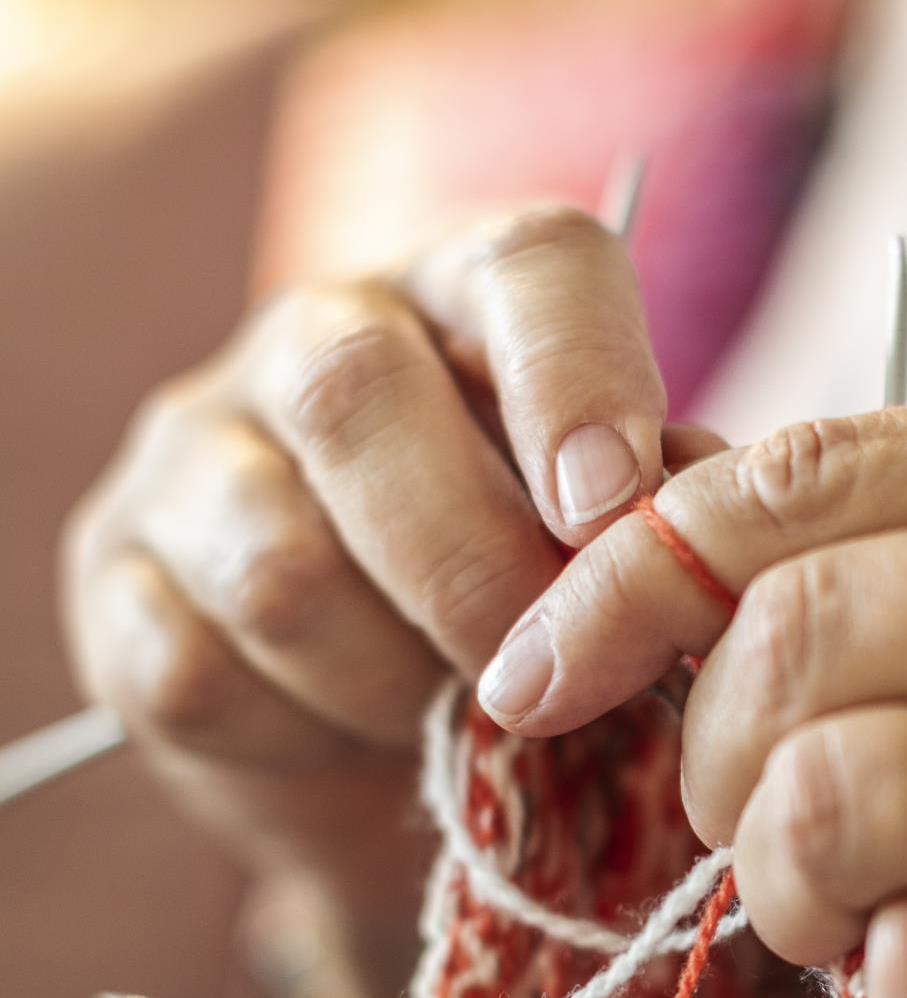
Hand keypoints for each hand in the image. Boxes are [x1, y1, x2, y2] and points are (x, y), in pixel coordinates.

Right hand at [61, 205, 664, 970]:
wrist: (393, 732)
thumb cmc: (535, 598)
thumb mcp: (612, 536)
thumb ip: (662, 503)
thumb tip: (700, 511)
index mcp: (471, 294)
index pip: (527, 264)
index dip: (578, 374)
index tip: (609, 507)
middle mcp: (317, 336)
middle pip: (358, 393)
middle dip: (477, 568)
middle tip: (554, 669)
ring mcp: (195, 450)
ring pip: (279, 563)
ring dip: (397, 678)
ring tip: (461, 712)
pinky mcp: (116, 578)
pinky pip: (198, 669)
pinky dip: (306, 733)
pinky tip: (356, 731)